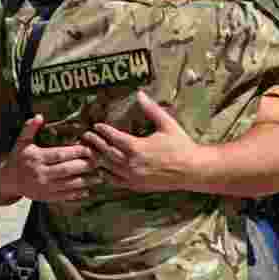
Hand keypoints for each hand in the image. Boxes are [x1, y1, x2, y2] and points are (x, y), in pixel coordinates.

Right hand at [6, 115, 95, 202]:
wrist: (8, 180)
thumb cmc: (18, 158)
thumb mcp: (21, 142)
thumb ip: (29, 129)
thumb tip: (39, 116)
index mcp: (36, 158)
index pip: (59, 155)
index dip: (75, 152)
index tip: (89, 149)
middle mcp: (40, 173)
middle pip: (66, 170)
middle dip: (84, 166)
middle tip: (99, 161)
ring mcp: (43, 187)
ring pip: (67, 184)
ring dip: (85, 181)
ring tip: (99, 177)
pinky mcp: (45, 197)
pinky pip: (63, 196)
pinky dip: (76, 194)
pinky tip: (88, 190)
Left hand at [81, 91, 210, 192]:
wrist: (192, 170)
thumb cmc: (181, 145)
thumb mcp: (167, 124)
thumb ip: (151, 109)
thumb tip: (139, 93)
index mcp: (137, 147)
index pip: (113, 137)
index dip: (103, 131)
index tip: (96, 125)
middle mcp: (132, 163)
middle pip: (107, 152)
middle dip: (95, 143)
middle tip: (86, 136)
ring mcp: (133, 177)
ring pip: (108, 167)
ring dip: (98, 158)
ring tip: (89, 151)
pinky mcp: (137, 186)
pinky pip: (116, 181)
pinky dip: (106, 175)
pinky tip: (102, 170)